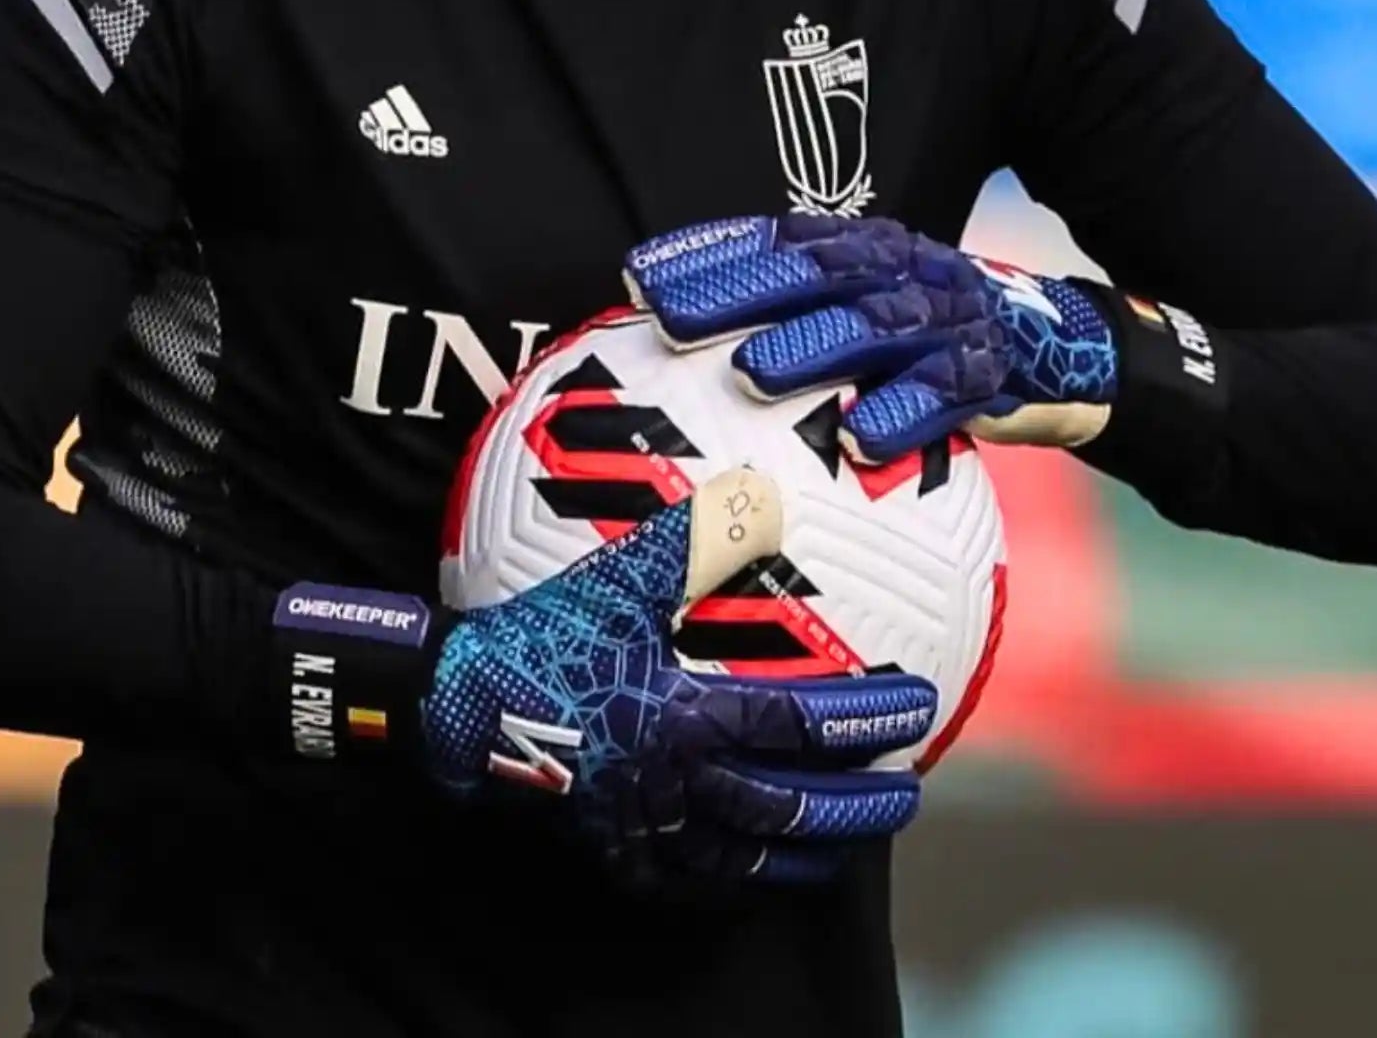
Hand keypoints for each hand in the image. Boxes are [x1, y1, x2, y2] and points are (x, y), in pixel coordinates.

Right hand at [422, 467, 937, 884]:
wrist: (459, 702)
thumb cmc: (544, 634)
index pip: (798, 723)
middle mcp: (678, 782)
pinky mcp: (612, 849)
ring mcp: (646, 825)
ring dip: (806, 854)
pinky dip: (730, 882)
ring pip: (745, 855)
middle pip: (788, 808)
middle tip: (907, 794)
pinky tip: (749, 875)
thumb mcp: (620, 575)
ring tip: (850, 849)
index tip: (918, 707)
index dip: (864, 717)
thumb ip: (695, 538)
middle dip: (857, 806)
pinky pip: (685, 881)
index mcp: (688, 717)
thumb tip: (759, 493)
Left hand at [624, 213, 1117, 458]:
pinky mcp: (986, 377)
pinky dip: (902, 415)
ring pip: (870, 329)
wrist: (1058, 351)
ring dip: (807, 350)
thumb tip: (676, 332)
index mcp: (863, 248)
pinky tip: (861, 440)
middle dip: (735, 293)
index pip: (774, 240)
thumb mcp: (863, 308)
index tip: (636, 275)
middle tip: (665, 318)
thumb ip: (791, 311)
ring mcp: (944, 321)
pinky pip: (943, 396)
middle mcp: (900, 272)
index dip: (707, 252)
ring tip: (748, 375)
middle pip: (809, 275)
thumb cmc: (927, 337)